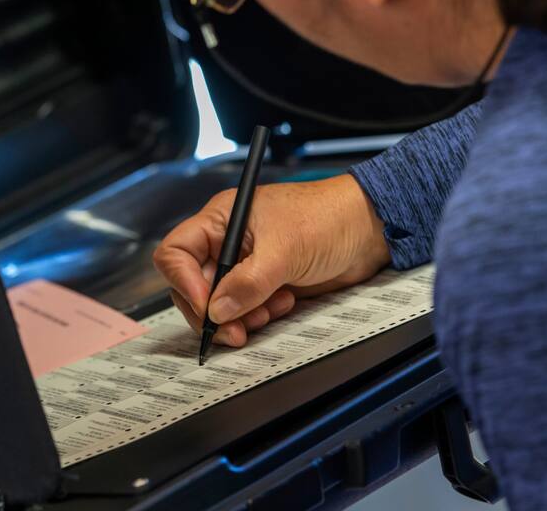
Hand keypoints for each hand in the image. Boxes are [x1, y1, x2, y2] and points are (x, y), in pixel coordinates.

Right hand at [153, 174, 390, 346]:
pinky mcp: (264, 285)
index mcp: (221, 220)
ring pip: (219, 303)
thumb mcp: (285, 249)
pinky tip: (283, 305)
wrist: (369, 230)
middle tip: (235, 330)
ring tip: (270, 311)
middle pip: (192, 285)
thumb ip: (248, 282)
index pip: (177, 252)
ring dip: (240, 316)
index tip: (207, 307)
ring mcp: (245, 266)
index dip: (183, 282)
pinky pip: (245, 311)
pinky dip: (258, 317)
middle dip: (212, 311)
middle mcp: (227, 243)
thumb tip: (217, 311)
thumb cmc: (327, 217)